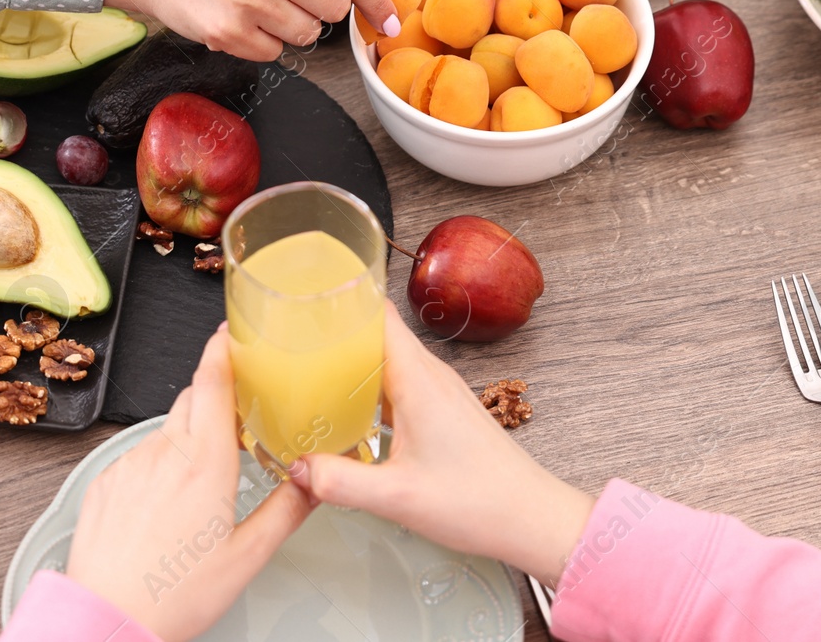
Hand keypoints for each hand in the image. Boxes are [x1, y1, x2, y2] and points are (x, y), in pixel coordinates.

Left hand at [66, 330, 313, 641]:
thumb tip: (314, 483)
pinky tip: (165, 505)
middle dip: (216, 399)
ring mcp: (130, 464)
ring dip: (188, 439)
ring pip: (167, 429)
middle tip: (238, 423)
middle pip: (193, 399)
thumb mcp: (246, 558)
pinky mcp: (106, 480)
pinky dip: (158, 466)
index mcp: (203, 464)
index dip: (223, 349)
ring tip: (200, 484)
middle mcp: (163, 453)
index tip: (233, 333)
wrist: (108, 616)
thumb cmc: (173, 595)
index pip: (213, 381)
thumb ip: (286, 511)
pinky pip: (140, 456)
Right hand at [106, 0, 398, 59]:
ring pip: (307, 34)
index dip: (379, 1)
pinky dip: (260, 41)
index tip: (391, 19)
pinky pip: (274, 52)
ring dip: (289, 25)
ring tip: (256, 0)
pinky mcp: (230, 32)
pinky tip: (237, 15)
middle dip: (318, 6)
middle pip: (336, 8)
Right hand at [294, 305, 593, 585]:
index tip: (304, 303)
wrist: (531, 519)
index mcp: (419, 380)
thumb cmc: (478, 503)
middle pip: (377, 332)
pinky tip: (348, 410)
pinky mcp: (443, 410)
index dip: (342, 302)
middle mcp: (431, 376)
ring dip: (352, 361)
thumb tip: (296, 468)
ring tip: (308, 371)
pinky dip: (370, 386)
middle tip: (289, 341)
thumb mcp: (397, 498)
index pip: (378, 314)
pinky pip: (399, 382)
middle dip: (336, 333)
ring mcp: (439, 391)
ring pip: (387, 358)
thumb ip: (339, 482)